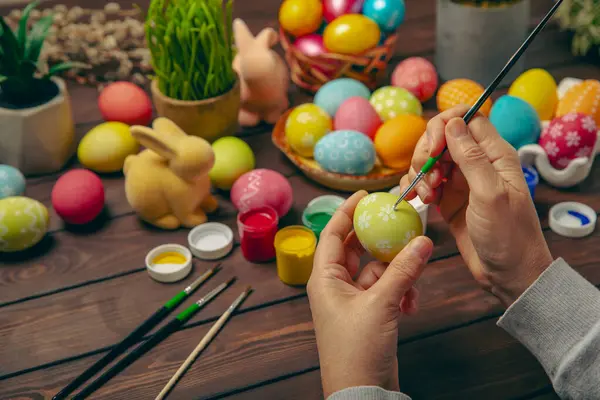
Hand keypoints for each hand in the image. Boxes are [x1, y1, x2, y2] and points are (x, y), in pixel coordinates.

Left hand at [307, 191, 432, 397]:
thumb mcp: (381, 304)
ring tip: (415, 279)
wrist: (361, 391)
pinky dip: (401, 292)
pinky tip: (412, 304)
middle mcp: (335, 284)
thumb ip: (403, 271)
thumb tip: (423, 242)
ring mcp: (353, 299)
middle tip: (402, 224)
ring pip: (378, 270)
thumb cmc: (356, 349)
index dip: (347, 212)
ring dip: (399, 272)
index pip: (333, 234)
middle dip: (381, 241)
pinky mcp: (369, 312)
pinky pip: (387, 290)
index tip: (365, 195)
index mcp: (325, 277)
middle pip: (359, 249)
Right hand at [400, 105, 552, 306]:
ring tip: (426, 196)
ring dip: (419, 173)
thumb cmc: (508, 235)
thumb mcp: (490, 194)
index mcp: (495, 155)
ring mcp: (461, 181)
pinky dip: (416, 187)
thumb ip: (471, 157)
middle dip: (426, 153)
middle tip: (428, 177)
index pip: (467, 119)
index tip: (433, 149)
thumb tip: (452, 122)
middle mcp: (477, 163)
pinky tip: (420, 201)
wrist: (507, 274)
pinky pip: (425, 181)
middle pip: (442, 137)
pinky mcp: (448, 199)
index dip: (445, 126)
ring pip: (430, 159)